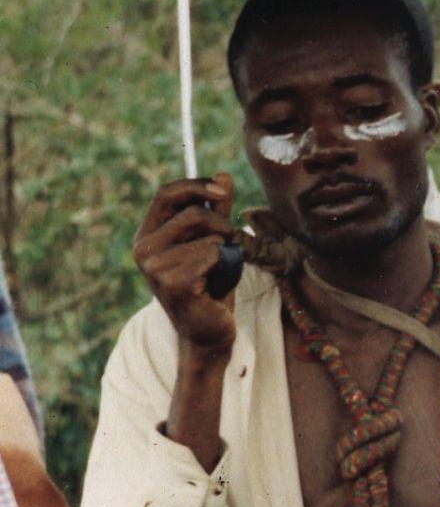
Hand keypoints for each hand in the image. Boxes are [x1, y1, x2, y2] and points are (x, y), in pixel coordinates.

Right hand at [135, 174, 238, 353]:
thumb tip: (223, 175)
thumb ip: (216, 211)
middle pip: (193, 213)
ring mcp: (154, 267)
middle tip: (229, 242)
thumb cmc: (211, 286)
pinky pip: (213, 256)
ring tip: (217, 272)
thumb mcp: (214, 243)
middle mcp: (143, 248)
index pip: (166, 193)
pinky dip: (224, 267)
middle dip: (222, 224)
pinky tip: (213, 286)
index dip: (196, 185)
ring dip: (225, 253)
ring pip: (209, 238)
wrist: (208, 331)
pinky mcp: (173, 283)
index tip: (222, 188)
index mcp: (147, 234)